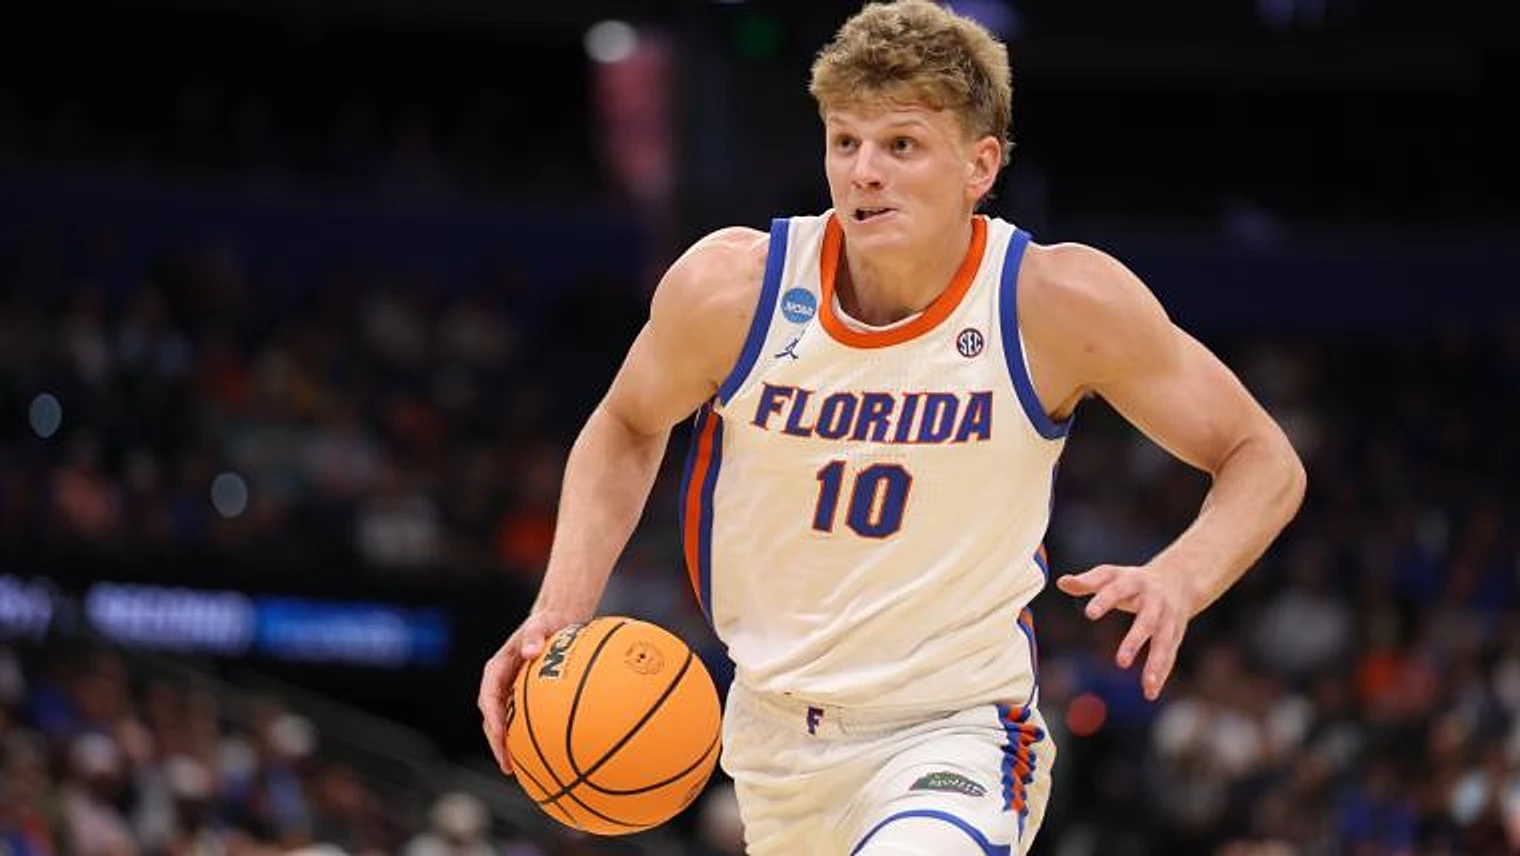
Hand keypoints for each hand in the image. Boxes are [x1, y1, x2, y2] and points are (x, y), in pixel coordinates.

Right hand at [478, 609, 578, 774]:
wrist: (555, 620)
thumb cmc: (548, 622)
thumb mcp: (542, 623)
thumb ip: (535, 635)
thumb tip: (531, 651)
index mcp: (497, 668)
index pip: (489, 697)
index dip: (493, 719)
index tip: (500, 736)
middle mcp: (499, 683)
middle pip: (491, 717)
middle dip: (496, 742)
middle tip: (507, 765)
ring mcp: (508, 692)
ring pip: (501, 723)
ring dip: (505, 745)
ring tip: (516, 769)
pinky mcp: (520, 697)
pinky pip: (518, 720)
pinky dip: (523, 738)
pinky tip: (540, 756)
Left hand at [1056, 564, 1193, 700]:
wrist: (1178, 580)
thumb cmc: (1133, 580)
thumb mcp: (1111, 575)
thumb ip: (1087, 581)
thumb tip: (1061, 582)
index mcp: (1134, 582)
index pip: (1117, 590)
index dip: (1103, 600)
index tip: (1089, 613)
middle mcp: (1155, 601)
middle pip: (1147, 621)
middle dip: (1135, 642)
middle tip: (1121, 662)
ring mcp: (1168, 619)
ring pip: (1164, 642)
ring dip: (1156, 665)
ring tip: (1147, 686)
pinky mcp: (1175, 634)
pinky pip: (1169, 655)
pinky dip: (1162, 674)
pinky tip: (1151, 692)